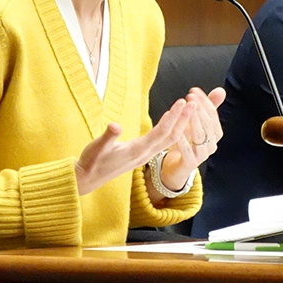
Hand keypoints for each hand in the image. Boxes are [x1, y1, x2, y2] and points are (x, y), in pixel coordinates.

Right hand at [74, 99, 191, 194]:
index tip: (182, 103)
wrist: (88, 179)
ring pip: (168, 140)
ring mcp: (144, 156)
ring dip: (179, 124)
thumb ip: (108, 136)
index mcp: (137, 151)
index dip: (173, 117)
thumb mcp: (97, 147)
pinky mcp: (141, 156)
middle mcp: (145, 154)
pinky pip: (161, 142)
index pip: (161, 132)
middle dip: (183, 119)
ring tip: (187, 109)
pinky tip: (171, 121)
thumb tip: (115, 125)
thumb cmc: (92, 161)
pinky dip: (170, 130)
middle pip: (171, 136)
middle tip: (194, 103)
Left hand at [158, 86, 225, 191]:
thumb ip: (209, 108)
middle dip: (199, 109)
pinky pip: (187, 150)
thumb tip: (221, 90)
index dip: (205, 102)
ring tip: (186, 109)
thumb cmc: (188, 142)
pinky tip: (177, 130)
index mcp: (215, 134)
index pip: (213, 115)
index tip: (194, 91)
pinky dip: (182, 139)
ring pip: (200, 136)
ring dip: (193, 121)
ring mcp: (202, 154)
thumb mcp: (197, 123)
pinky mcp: (191, 163)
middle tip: (189, 97)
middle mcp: (212, 144)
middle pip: (208, 124)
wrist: (178, 166)